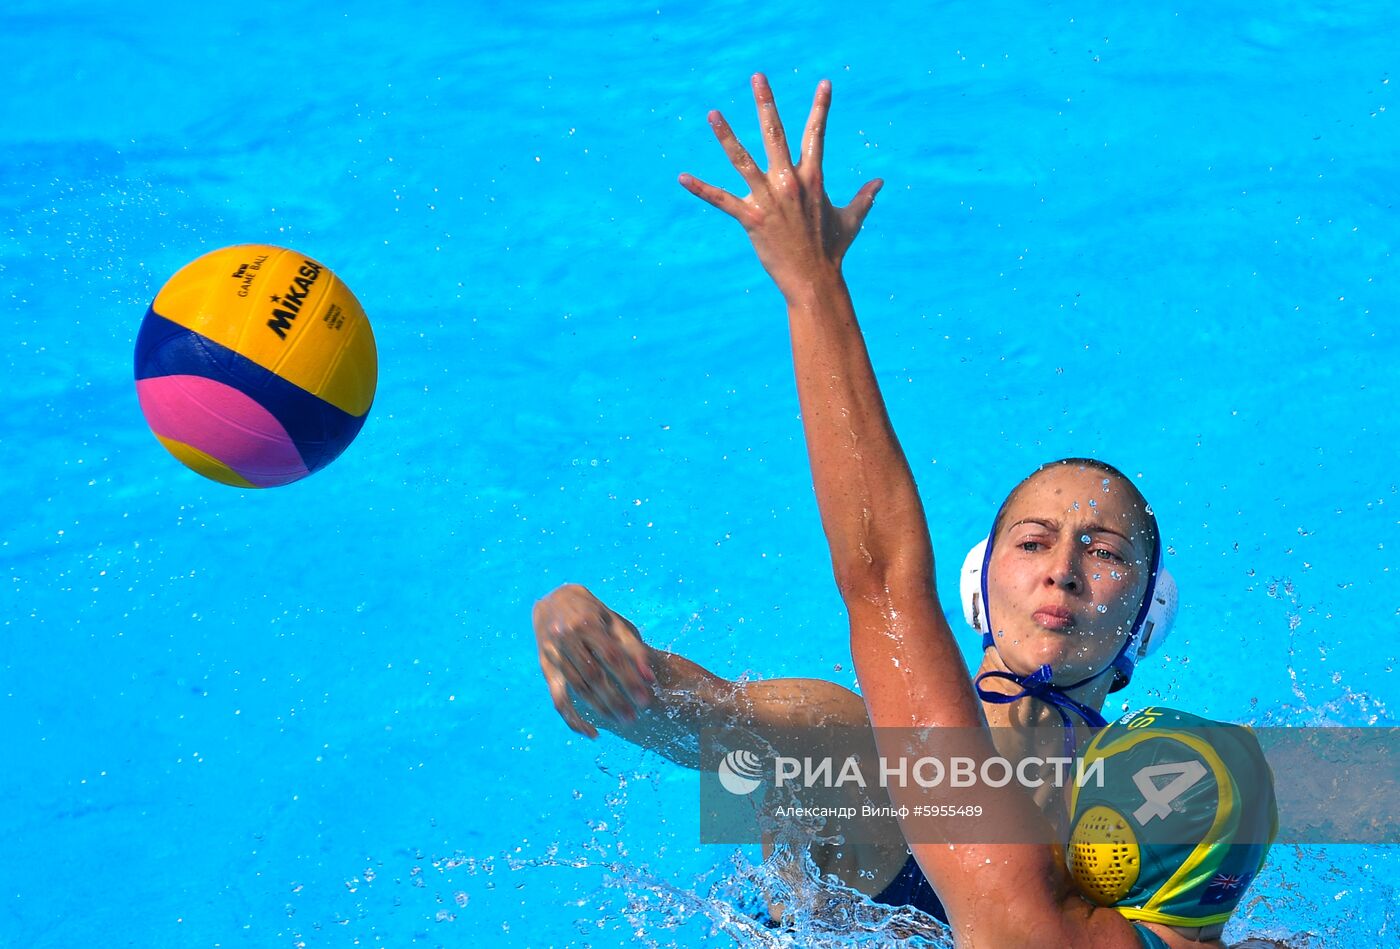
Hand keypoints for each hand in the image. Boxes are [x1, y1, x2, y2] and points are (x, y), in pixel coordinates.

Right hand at [532, 584, 656, 738]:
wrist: (553, 601)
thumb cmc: (592, 612)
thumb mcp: (613, 621)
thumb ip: (632, 647)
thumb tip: (649, 678)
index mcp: (586, 623)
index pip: (611, 657)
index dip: (629, 679)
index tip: (645, 699)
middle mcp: (566, 638)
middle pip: (594, 676)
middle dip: (616, 699)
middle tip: (634, 717)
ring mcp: (553, 655)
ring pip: (578, 689)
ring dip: (601, 709)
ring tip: (622, 720)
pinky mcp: (546, 668)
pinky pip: (558, 699)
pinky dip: (573, 719)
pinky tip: (592, 732)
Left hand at [679, 73, 882, 296]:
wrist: (814, 281)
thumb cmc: (833, 251)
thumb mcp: (852, 219)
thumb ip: (864, 197)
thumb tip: (880, 182)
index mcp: (813, 178)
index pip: (817, 135)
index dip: (821, 108)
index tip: (824, 83)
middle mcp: (790, 183)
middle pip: (776, 134)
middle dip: (766, 104)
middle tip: (757, 77)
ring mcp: (769, 199)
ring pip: (743, 160)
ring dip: (726, 135)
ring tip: (712, 113)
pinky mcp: (751, 218)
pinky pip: (721, 200)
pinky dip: (701, 189)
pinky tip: (681, 177)